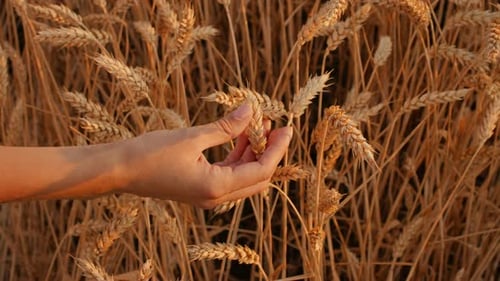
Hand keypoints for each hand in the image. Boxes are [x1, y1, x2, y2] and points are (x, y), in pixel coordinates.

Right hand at [119, 104, 291, 207]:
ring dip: (253, 152)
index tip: (287, 128)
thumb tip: (251, 110)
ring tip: (259, 125)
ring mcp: (208, 195)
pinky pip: (229, 174)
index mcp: (216, 188)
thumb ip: (226, 127)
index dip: (277, 149)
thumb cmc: (150, 153)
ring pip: (244, 176)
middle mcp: (215, 197)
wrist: (119, 170)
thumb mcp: (192, 137)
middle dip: (269, 152)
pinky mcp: (201, 188)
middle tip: (275, 126)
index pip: (261, 171)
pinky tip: (241, 135)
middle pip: (257, 178)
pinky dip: (238, 156)